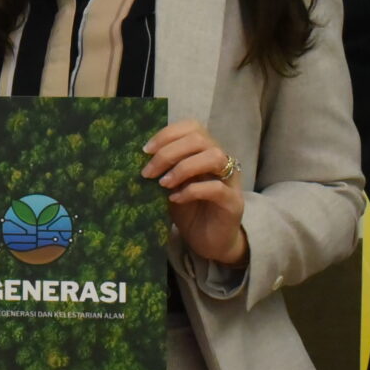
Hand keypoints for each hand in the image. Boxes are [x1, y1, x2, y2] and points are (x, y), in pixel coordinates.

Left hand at [143, 119, 248, 267]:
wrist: (208, 242)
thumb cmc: (189, 211)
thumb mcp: (171, 186)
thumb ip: (162, 169)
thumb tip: (136, 158)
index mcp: (205, 151)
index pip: (192, 127)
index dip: (168, 134)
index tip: (146, 150)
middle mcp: (222, 161)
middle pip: (201, 139)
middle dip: (169, 152)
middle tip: (149, 172)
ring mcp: (231, 181)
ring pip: (214, 157)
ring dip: (183, 167)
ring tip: (163, 183)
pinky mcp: (233, 203)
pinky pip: (216, 188)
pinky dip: (192, 190)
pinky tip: (175, 199)